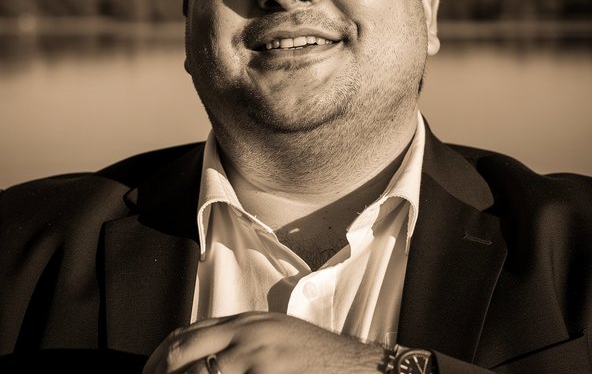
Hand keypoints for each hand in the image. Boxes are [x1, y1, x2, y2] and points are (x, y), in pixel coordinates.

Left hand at [142, 311, 384, 373]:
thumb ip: (236, 336)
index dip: (160, 356)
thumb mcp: (269, 330)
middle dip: (161, 372)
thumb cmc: (308, 350)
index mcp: (243, 321)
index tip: (148, 373)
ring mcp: (253, 357)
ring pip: (200, 372)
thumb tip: (200, 352)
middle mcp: (243, 333)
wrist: (346, 363)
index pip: (186, 333)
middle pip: (184, 350)